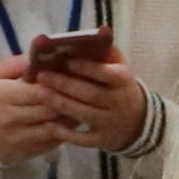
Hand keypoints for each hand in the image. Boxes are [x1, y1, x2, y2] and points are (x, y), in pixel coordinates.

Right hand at [0, 55, 79, 165]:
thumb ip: (16, 64)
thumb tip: (42, 55)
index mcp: (3, 96)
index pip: (40, 90)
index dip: (60, 83)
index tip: (75, 74)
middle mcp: (12, 118)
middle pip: (50, 108)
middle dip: (71, 98)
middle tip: (89, 88)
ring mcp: (20, 138)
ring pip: (56, 126)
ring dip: (73, 115)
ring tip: (85, 103)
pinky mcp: (28, 152)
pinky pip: (54, 141)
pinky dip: (67, 130)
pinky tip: (74, 119)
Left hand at [34, 55, 152, 152]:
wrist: (137, 121)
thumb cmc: (119, 87)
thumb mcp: (119, 68)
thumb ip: (104, 54)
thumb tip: (82, 38)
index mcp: (124, 81)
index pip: (107, 73)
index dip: (87, 67)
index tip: (66, 60)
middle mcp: (119, 102)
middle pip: (89, 93)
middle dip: (64, 84)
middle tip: (42, 76)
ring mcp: (110, 122)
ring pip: (82, 114)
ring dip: (60, 104)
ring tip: (41, 93)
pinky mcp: (102, 139)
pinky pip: (82, 138)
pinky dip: (65, 132)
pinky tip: (49, 124)